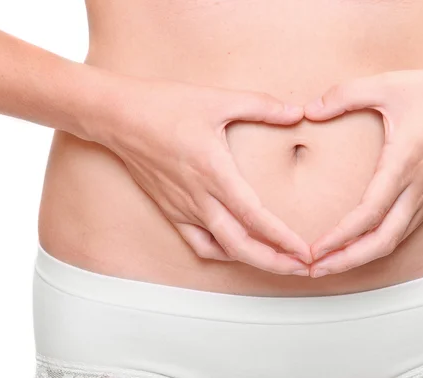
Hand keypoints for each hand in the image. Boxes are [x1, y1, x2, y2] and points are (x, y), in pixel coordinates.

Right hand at [91, 78, 311, 275]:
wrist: (118, 117)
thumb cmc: (166, 106)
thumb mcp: (218, 100)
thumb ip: (261, 106)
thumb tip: (298, 112)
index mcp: (214, 172)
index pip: (254, 217)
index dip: (282, 238)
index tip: (304, 251)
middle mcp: (198, 197)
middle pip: (240, 245)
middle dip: (275, 261)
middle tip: (303, 267)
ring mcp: (182, 208)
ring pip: (221, 248)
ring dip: (252, 259)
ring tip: (278, 263)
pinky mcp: (171, 210)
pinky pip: (198, 243)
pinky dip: (222, 252)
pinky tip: (237, 250)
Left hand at [303, 60, 422, 277]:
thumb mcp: (386, 84)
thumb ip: (344, 95)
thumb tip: (309, 111)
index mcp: (404, 163)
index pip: (369, 214)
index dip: (340, 237)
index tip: (314, 250)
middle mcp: (419, 187)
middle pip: (382, 242)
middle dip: (347, 261)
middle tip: (315, 269)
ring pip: (395, 239)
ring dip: (362, 255)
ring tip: (331, 262)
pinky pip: (405, 228)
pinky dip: (380, 242)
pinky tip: (361, 243)